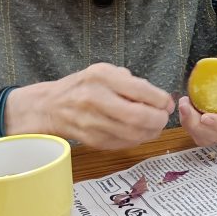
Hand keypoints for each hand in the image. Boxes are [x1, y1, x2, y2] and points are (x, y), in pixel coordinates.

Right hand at [5, 62, 174, 149]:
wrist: (49, 106)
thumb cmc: (83, 86)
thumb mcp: (105, 72)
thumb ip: (132, 82)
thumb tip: (161, 99)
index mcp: (101, 76)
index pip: (141, 91)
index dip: (161, 100)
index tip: (167, 103)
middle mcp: (95, 99)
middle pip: (138, 116)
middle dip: (158, 119)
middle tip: (163, 117)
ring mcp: (91, 122)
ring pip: (133, 134)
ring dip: (151, 132)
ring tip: (154, 126)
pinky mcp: (92, 140)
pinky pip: (123, 144)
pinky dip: (137, 140)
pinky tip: (139, 133)